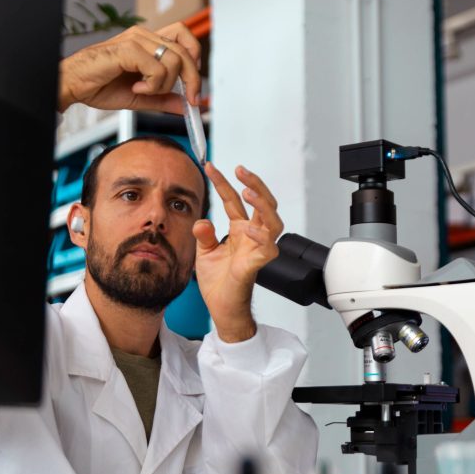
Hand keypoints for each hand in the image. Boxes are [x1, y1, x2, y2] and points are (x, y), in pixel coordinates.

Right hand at [58, 22, 201, 113]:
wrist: (74, 85)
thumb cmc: (99, 85)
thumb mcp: (140, 97)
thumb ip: (163, 99)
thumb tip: (185, 106)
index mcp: (148, 42)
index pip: (184, 38)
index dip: (195, 59)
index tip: (193, 87)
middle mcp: (144, 36)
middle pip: (186, 51)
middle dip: (192, 80)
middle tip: (189, 100)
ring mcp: (136, 40)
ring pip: (174, 61)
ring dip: (164, 84)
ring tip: (143, 91)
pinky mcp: (128, 49)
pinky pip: (156, 68)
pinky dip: (151, 85)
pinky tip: (135, 88)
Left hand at [193, 163, 283, 342]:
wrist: (221, 307)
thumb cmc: (218, 282)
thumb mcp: (204, 252)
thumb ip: (204, 234)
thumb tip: (201, 220)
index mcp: (240, 229)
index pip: (234, 200)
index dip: (223, 182)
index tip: (209, 166)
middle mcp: (252, 236)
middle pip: (263, 203)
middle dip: (254, 183)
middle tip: (239, 170)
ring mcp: (257, 249)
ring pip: (273, 220)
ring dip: (263, 204)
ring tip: (248, 191)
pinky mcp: (257, 264)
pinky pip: (268, 247)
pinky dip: (261, 236)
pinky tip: (249, 227)